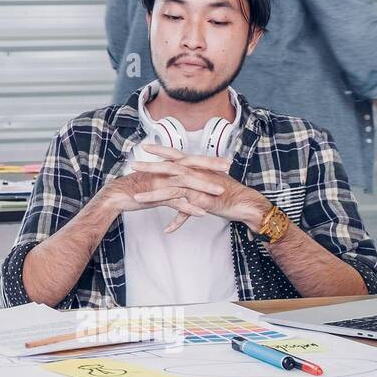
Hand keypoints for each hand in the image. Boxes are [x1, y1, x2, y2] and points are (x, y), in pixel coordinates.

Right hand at [99, 148, 226, 224]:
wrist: (116, 195)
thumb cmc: (135, 188)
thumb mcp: (154, 178)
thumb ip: (168, 176)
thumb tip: (180, 176)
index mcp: (165, 166)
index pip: (190, 159)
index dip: (208, 159)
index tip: (225, 160)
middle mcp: (164, 171)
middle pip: (191, 166)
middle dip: (210, 166)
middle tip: (228, 168)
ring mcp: (160, 182)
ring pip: (186, 183)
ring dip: (204, 187)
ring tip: (220, 192)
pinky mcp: (155, 195)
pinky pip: (175, 202)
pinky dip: (189, 208)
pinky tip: (201, 213)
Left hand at [127, 144, 268, 232]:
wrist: (245, 202)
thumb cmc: (227, 191)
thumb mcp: (209, 179)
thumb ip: (196, 174)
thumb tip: (185, 171)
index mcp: (197, 167)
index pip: (176, 154)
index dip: (161, 149)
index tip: (145, 146)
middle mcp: (196, 174)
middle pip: (169, 168)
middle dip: (149, 167)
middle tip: (132, 165)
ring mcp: (198, 188)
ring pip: (172, 190)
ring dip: (152, 195)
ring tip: (137, 198)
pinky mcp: (202, 202)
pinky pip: (186, 211)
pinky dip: (176, 221)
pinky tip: (167, 230)